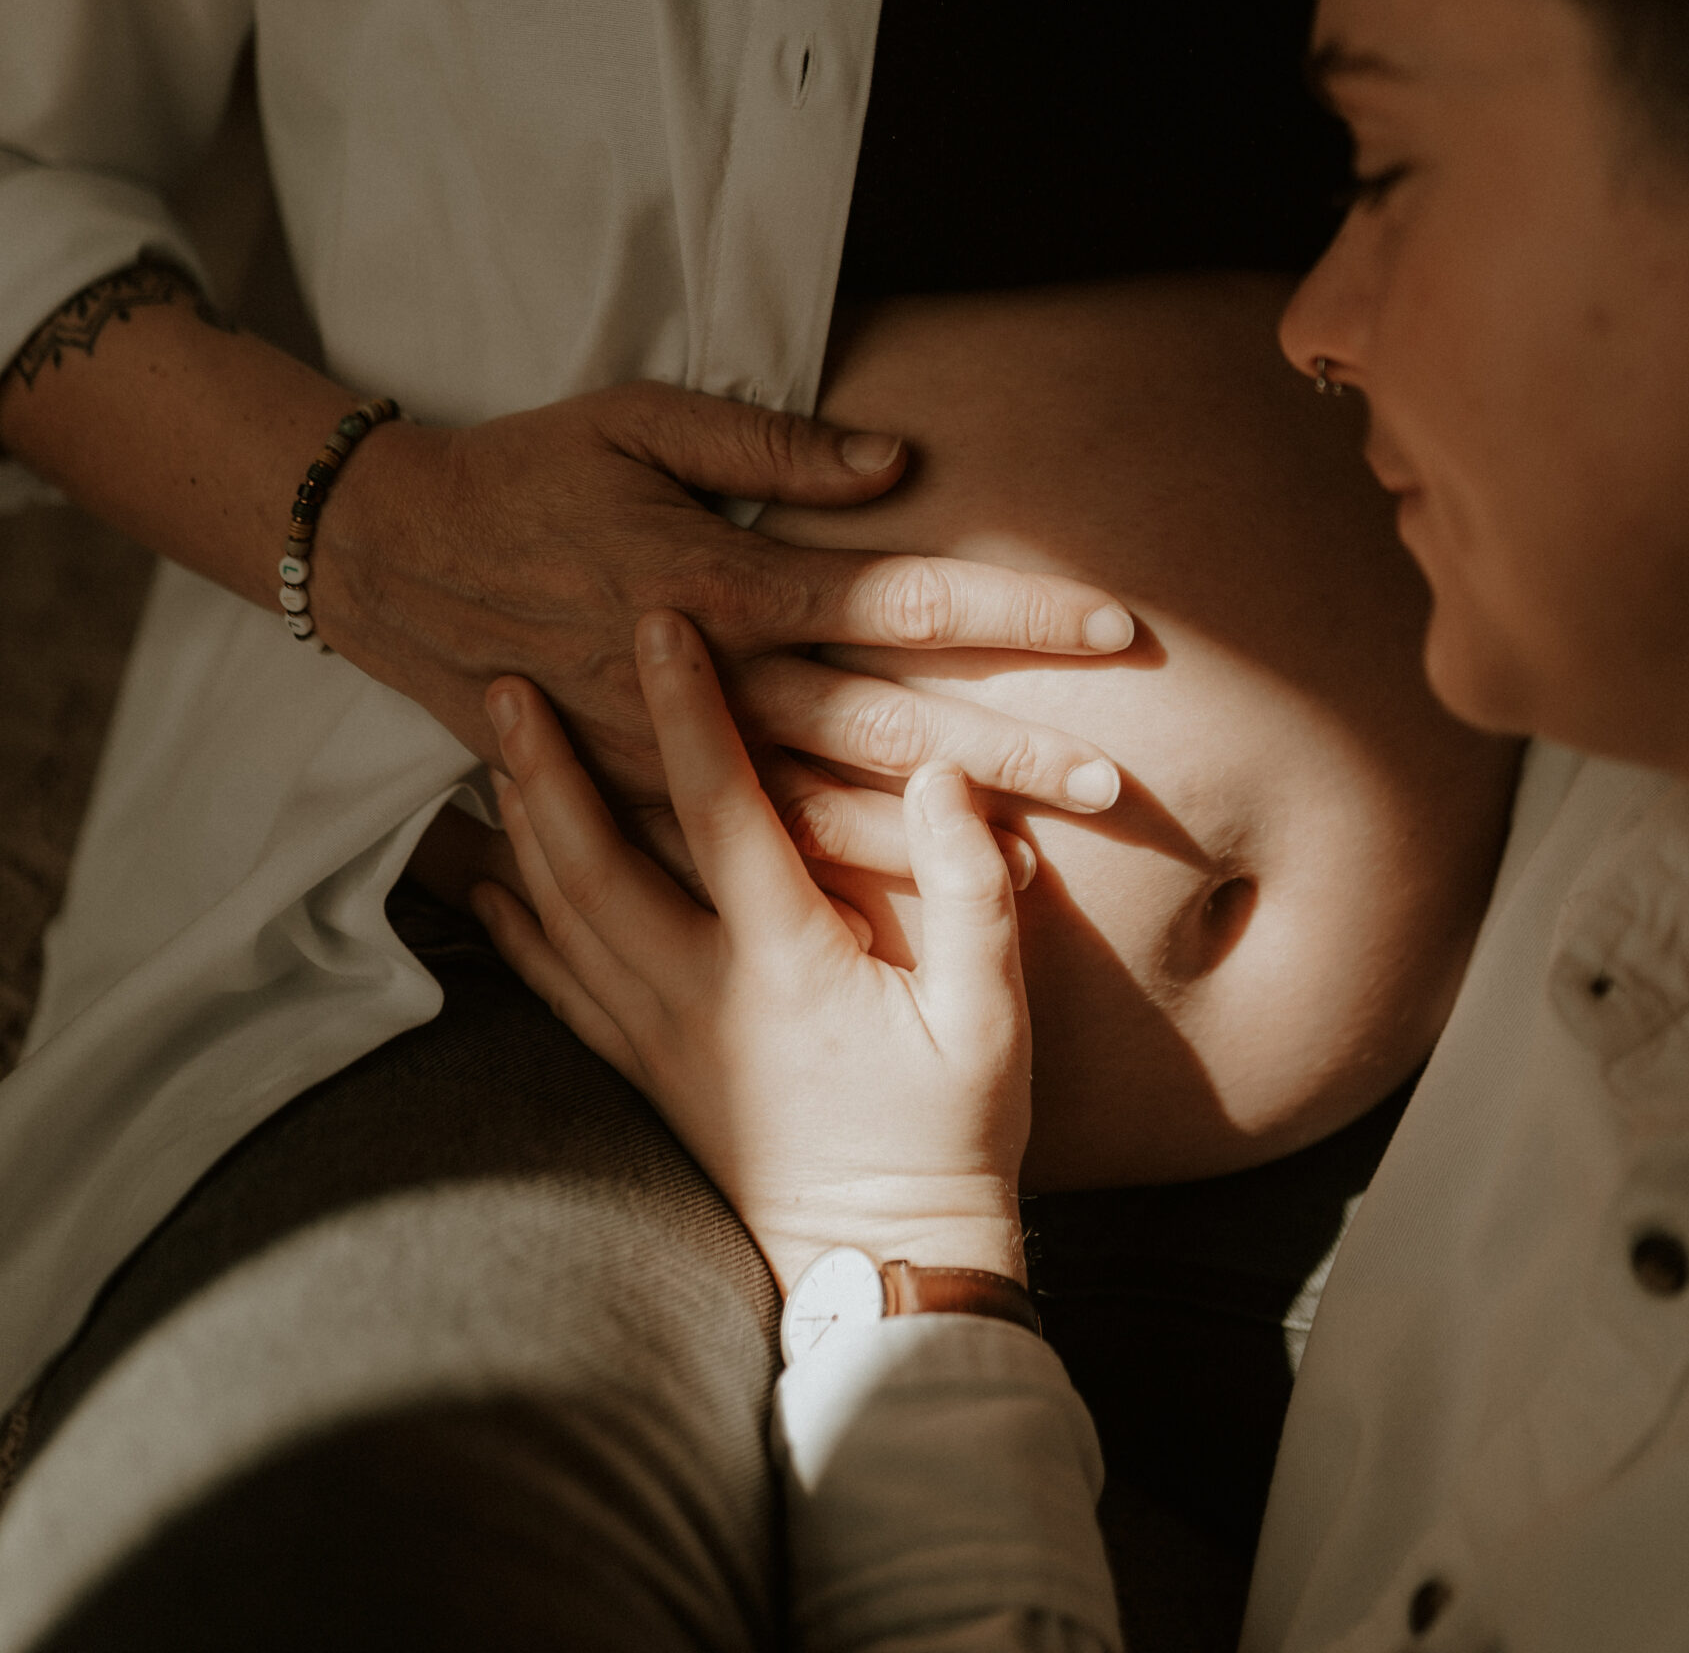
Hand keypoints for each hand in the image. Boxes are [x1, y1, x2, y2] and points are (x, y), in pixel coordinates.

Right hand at [313, 381, 1130, 876]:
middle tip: (1117, 781)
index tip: (1114, 625)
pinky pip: (738, 852)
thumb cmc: (527, 471)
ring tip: (1045, 855)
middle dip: (1003, 753)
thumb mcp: (637, 420)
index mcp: (720, 576)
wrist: (395, 561)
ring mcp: (664, 751)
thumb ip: (768, 443)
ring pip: (823, 808)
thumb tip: (895, 462)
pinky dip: (820, 878)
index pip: (898, 595)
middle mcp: (706, 677)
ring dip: (935, 835)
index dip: (1010, 611)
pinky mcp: (628, 795)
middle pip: (884, 725)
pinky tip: (900, 902)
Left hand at [470, 616, 1030, 1293]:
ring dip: (521, 827)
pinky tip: (487, 882)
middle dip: (548, 763)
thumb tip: (942, 775)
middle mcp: (699, 995)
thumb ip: (969, 886)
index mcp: (785, 964)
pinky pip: (559, 991)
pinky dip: (515, 930)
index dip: (687, 709)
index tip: (657, 624)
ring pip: (561, 918)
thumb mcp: (992, 1014)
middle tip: (507, 679)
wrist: (887, 1274)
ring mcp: (659, 1041)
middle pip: (594, 861)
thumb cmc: (951, 1139)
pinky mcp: (646, 1076)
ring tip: (490, 750)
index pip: (720, 809)